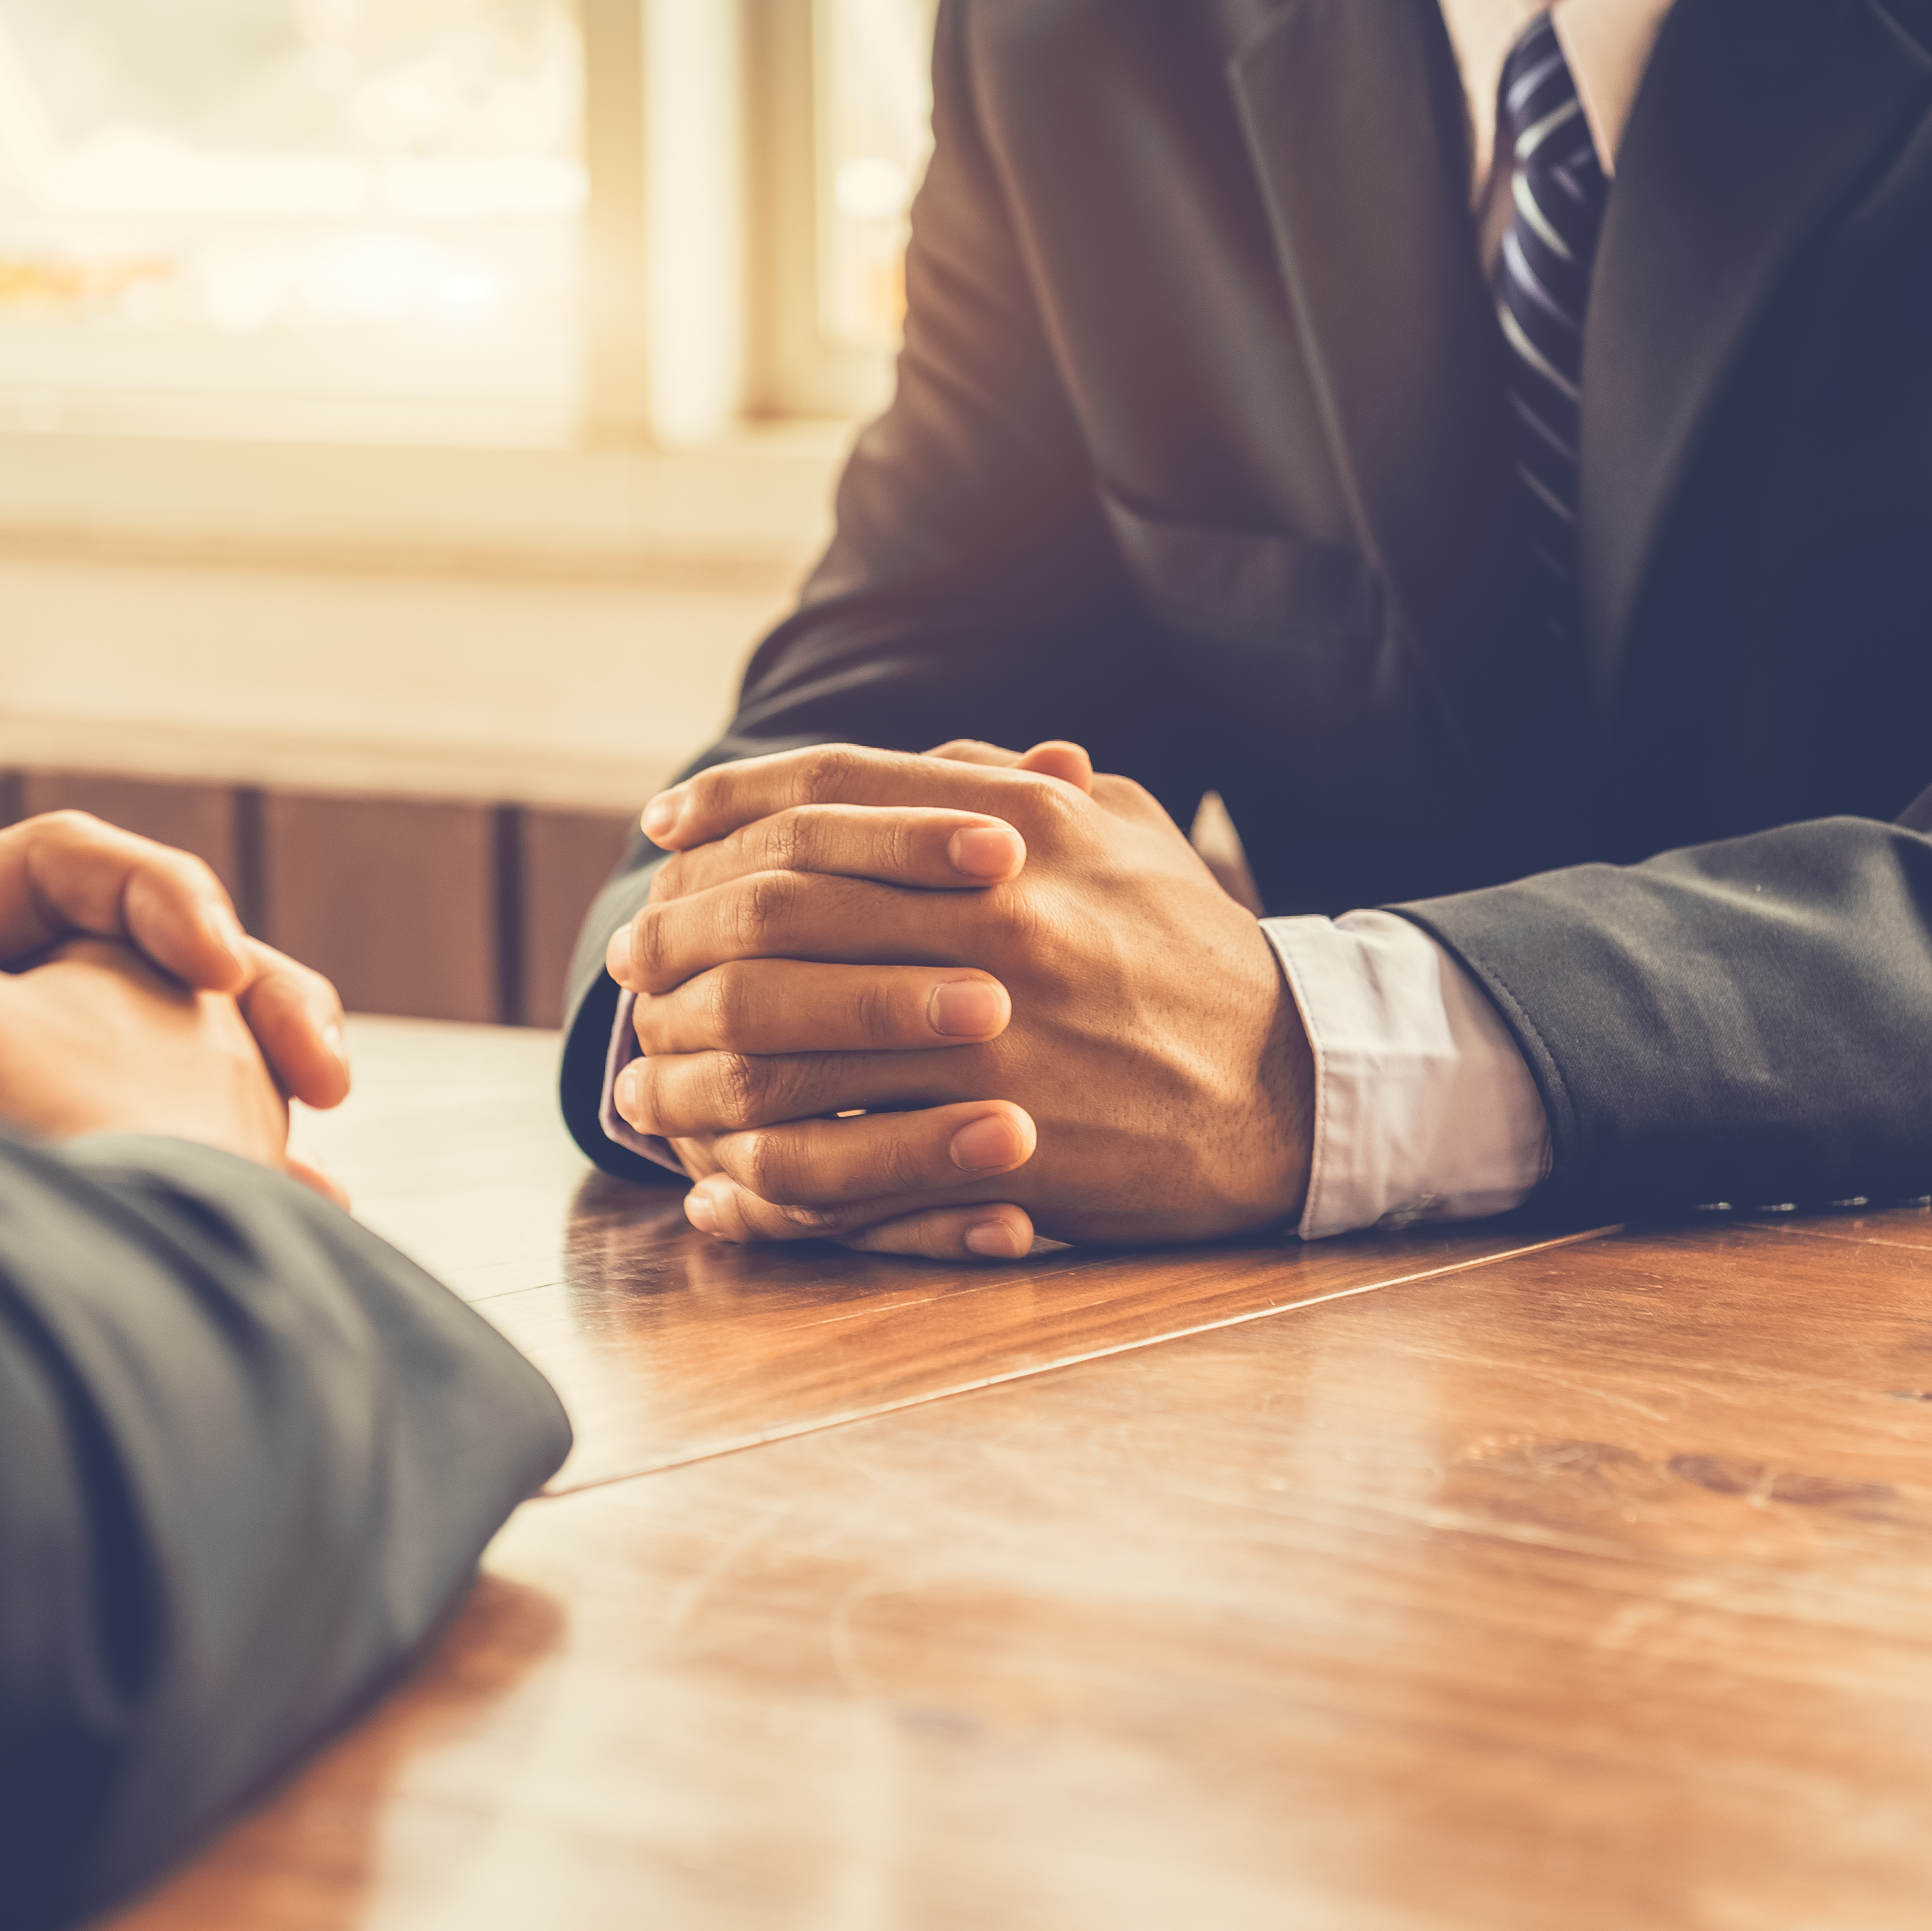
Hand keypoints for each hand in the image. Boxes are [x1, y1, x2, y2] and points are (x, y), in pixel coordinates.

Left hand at [0, 888, 296, 1174]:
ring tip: (325, 1193)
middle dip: (266, 1003)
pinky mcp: (40, 1161)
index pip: (74, 866)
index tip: (213, 962)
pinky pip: (161, 1157)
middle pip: (166, 964)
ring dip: (268, 1109)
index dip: (161, 896)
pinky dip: (227, 1190)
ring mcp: (23, 1076)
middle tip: (324, 1070)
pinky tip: (295, 1243)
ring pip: (186, 1063)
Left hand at [609, 740, 1313, 1256]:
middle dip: (679, 936)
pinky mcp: (1003, 1143)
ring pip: (786, 1043)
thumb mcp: (1126, 833)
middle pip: (778, 912)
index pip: (830, 791)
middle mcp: (1000, 917)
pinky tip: (718, 1175)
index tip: (664, 822)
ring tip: (642, 1081)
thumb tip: (917, 755)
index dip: (727, 803)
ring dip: (692, 1065)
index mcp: (1022, 829)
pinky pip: (845, 1160)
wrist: (1301, 1085)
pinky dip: (762, 1170)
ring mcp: (999, 1036)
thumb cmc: (1195, 952)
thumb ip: (1014, 784)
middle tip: (630, 959)